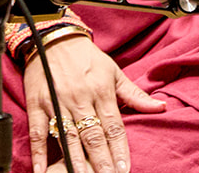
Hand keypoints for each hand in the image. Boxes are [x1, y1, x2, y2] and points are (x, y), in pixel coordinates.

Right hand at [24, 33, 164, 172]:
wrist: (53, 38)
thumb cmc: (86, 57)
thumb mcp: (114, 72)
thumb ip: (135, 94)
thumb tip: (161, 107)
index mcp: (101, 91)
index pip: (113, 126)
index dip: (119, 150)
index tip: (124, 169)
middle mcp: (80, 98)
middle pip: (92, 135)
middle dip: (100, 160)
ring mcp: (57, 101)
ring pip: (67, 135)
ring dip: (74, 159)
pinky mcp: (37, 104)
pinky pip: (38, 131)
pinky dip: (39, 152)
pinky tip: (42, 170)